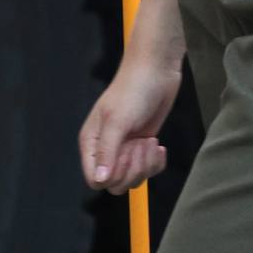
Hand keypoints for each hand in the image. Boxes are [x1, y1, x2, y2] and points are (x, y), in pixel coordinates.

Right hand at [78, 53, 181, 194]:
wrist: (157, 69)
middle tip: (141, 144)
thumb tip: (99, 181)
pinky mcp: (143, 146)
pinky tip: (159, 146)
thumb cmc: (133, 90)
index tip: (126, 154)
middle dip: (133, 169)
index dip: (112, 175)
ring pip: (133, 179)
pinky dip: (156, 163)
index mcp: (92, 143)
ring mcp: (126, 148)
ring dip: (145, 165)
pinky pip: (148, 170)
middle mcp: (107, 149)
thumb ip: (107, 152)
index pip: (94, 180)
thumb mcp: (117, 120)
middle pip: (115, 183)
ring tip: (150, 142)